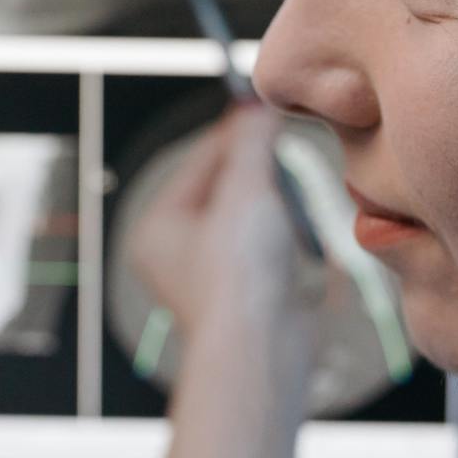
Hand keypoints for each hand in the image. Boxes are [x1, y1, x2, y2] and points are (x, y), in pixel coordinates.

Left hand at [122, 101, 313, 339]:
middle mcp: (177, 253)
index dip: (234, 132)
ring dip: (275, 207)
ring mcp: (212, 277)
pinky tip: (299, 240)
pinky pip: (267, 251)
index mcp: (157, 226)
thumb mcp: (245, 190)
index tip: (265, 108)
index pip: (198, 161)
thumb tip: (257, 105)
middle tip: (281, 148)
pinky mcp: (246, 297)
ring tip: (289, 204)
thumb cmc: (237, 279)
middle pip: (222, 189)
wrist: (262, 352)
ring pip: (248, 219)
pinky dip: (286, 239)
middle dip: (257, 172)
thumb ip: (251, 143)